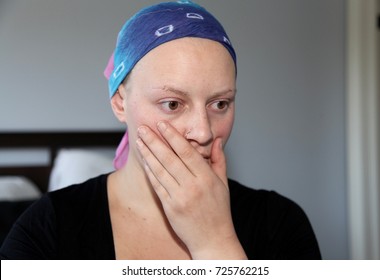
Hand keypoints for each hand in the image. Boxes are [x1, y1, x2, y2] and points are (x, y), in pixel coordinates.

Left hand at [136, 121, 246, 258]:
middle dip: (154, 141)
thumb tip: (216, 140)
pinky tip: (144, 160)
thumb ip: (219, 160)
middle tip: (143, 128)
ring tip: (139, 141)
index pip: (186, 152)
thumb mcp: (223, 183)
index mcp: (207, 178)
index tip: (162, 125)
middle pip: (169, 158)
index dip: (172, 136)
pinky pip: (156, 185)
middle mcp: (192, 186)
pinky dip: (149, 172)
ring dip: (147, 154)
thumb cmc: (219, 211)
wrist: (213, 240)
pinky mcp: (169, 207)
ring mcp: (179, 197)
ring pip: (159, 171)